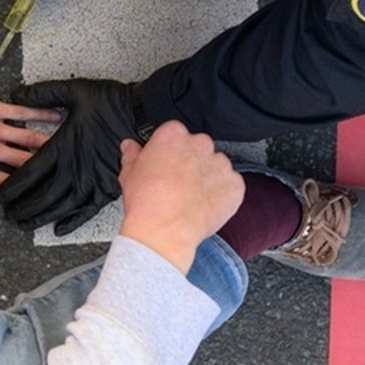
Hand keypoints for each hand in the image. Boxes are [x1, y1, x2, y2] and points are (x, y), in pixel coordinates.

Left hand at [0, 62, 57, 234]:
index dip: (25, 194)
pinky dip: (40, 114)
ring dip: (49, 145)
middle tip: (67, 175)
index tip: (42, 199)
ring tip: (69, 148)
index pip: (7, 186)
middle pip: (24, 164)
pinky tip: (56, 117)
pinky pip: (21, 112)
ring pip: (28, 139)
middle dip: (45, 171)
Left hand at [0, 78, 139, 233]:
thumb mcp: (74, 91)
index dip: (10, 188)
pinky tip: (59, 229)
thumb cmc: (111, 102)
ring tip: (24, 224)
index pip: (28, 174)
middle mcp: (74, 169)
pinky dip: (71, 221)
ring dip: (40, 218)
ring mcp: (91, 181)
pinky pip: (86, 211)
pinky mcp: (108, 188)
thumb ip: (42, 93)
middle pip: (40, 197)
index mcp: (61, 147)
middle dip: (21, 208)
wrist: (144, 114)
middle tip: (7, 215)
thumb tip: (16, 92)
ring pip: (60, 208)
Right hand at [116, 123, 243, 273]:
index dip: (170, 151)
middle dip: (191, 162)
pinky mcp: (234, 184)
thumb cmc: (146, 203)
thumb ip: (132, 154)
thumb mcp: (129, 174)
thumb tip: (130, 146)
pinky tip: (206, 205)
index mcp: (173, 135)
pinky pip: (232, 185)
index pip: (175, 134)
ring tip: (193, 198)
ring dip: (208, 177)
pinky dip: (223, 194)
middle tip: (179, 183)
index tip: (167, 163)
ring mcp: (220, 164)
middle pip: (198, 148)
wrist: (164, 230)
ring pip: (216, 166)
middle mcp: (200, 144)